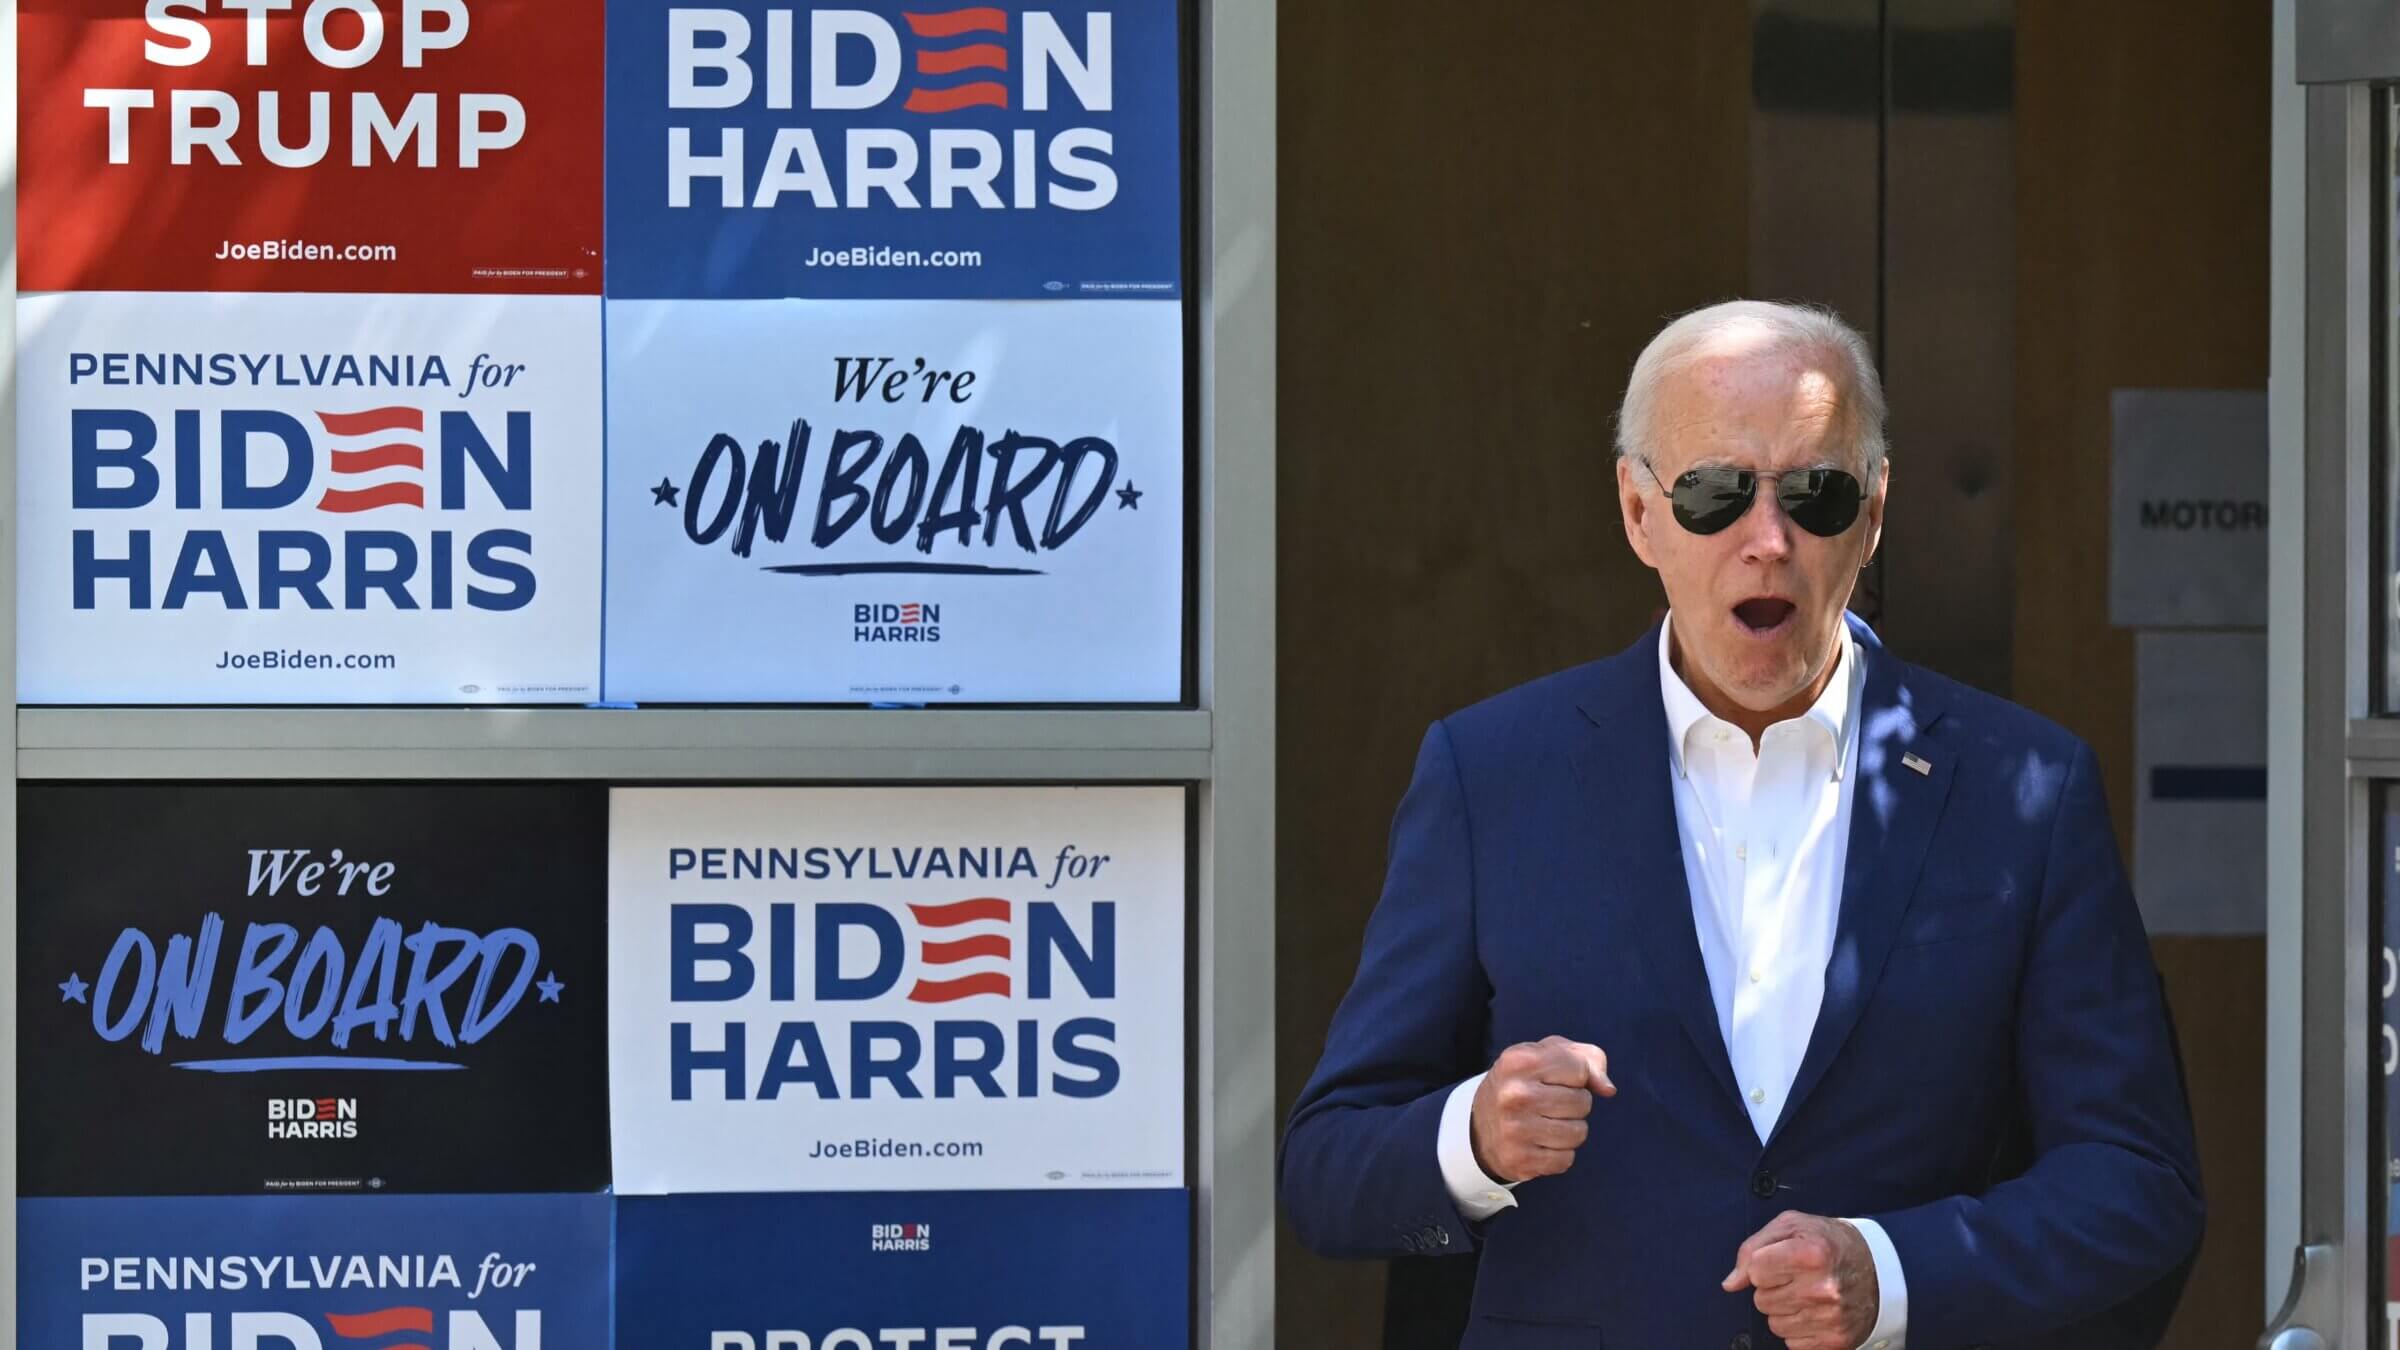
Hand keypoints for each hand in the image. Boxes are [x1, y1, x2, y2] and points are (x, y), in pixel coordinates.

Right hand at [1468, 1034, 1614, 1182]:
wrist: (1479, 1127)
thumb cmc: (1524, 1083)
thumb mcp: (1548, 1056)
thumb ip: (1587, 1058)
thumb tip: (1608, 1089)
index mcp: (1519, 1060)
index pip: (1580, 1069)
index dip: (1576, 1076)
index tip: (1556, 1079)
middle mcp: (1515, 1094)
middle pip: (1582, 1102)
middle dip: (1575, 1104)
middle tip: (1551, 1104)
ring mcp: (1515, 1129)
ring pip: (1578, 1133)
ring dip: (1570, 1130)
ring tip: (1547, 1124)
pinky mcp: (1519, 1160)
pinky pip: (1566, 1160)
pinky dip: (1560, 1154)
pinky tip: (1540, 1144)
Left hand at [1721, 1211, 1879, 1349]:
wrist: (1881, 1270)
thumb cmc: (1830, 1243)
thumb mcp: (1793, 1226)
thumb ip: (1753, 1248)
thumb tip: (1731, 1283)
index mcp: (1812, 1254)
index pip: (1755, 1270)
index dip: (1763, 1264)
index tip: (1781, 1260)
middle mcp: (1822, 1288)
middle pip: (1761, 1300)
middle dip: (1773, 1288)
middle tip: (1797, 1277)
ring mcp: (1830, 1318)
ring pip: (1774, 1324)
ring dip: (1784, 1310)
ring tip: (1806, 1294)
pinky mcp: (1835, 1341)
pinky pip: (1792, 1343)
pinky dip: (1799, 1330)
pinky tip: (1815, 1313)